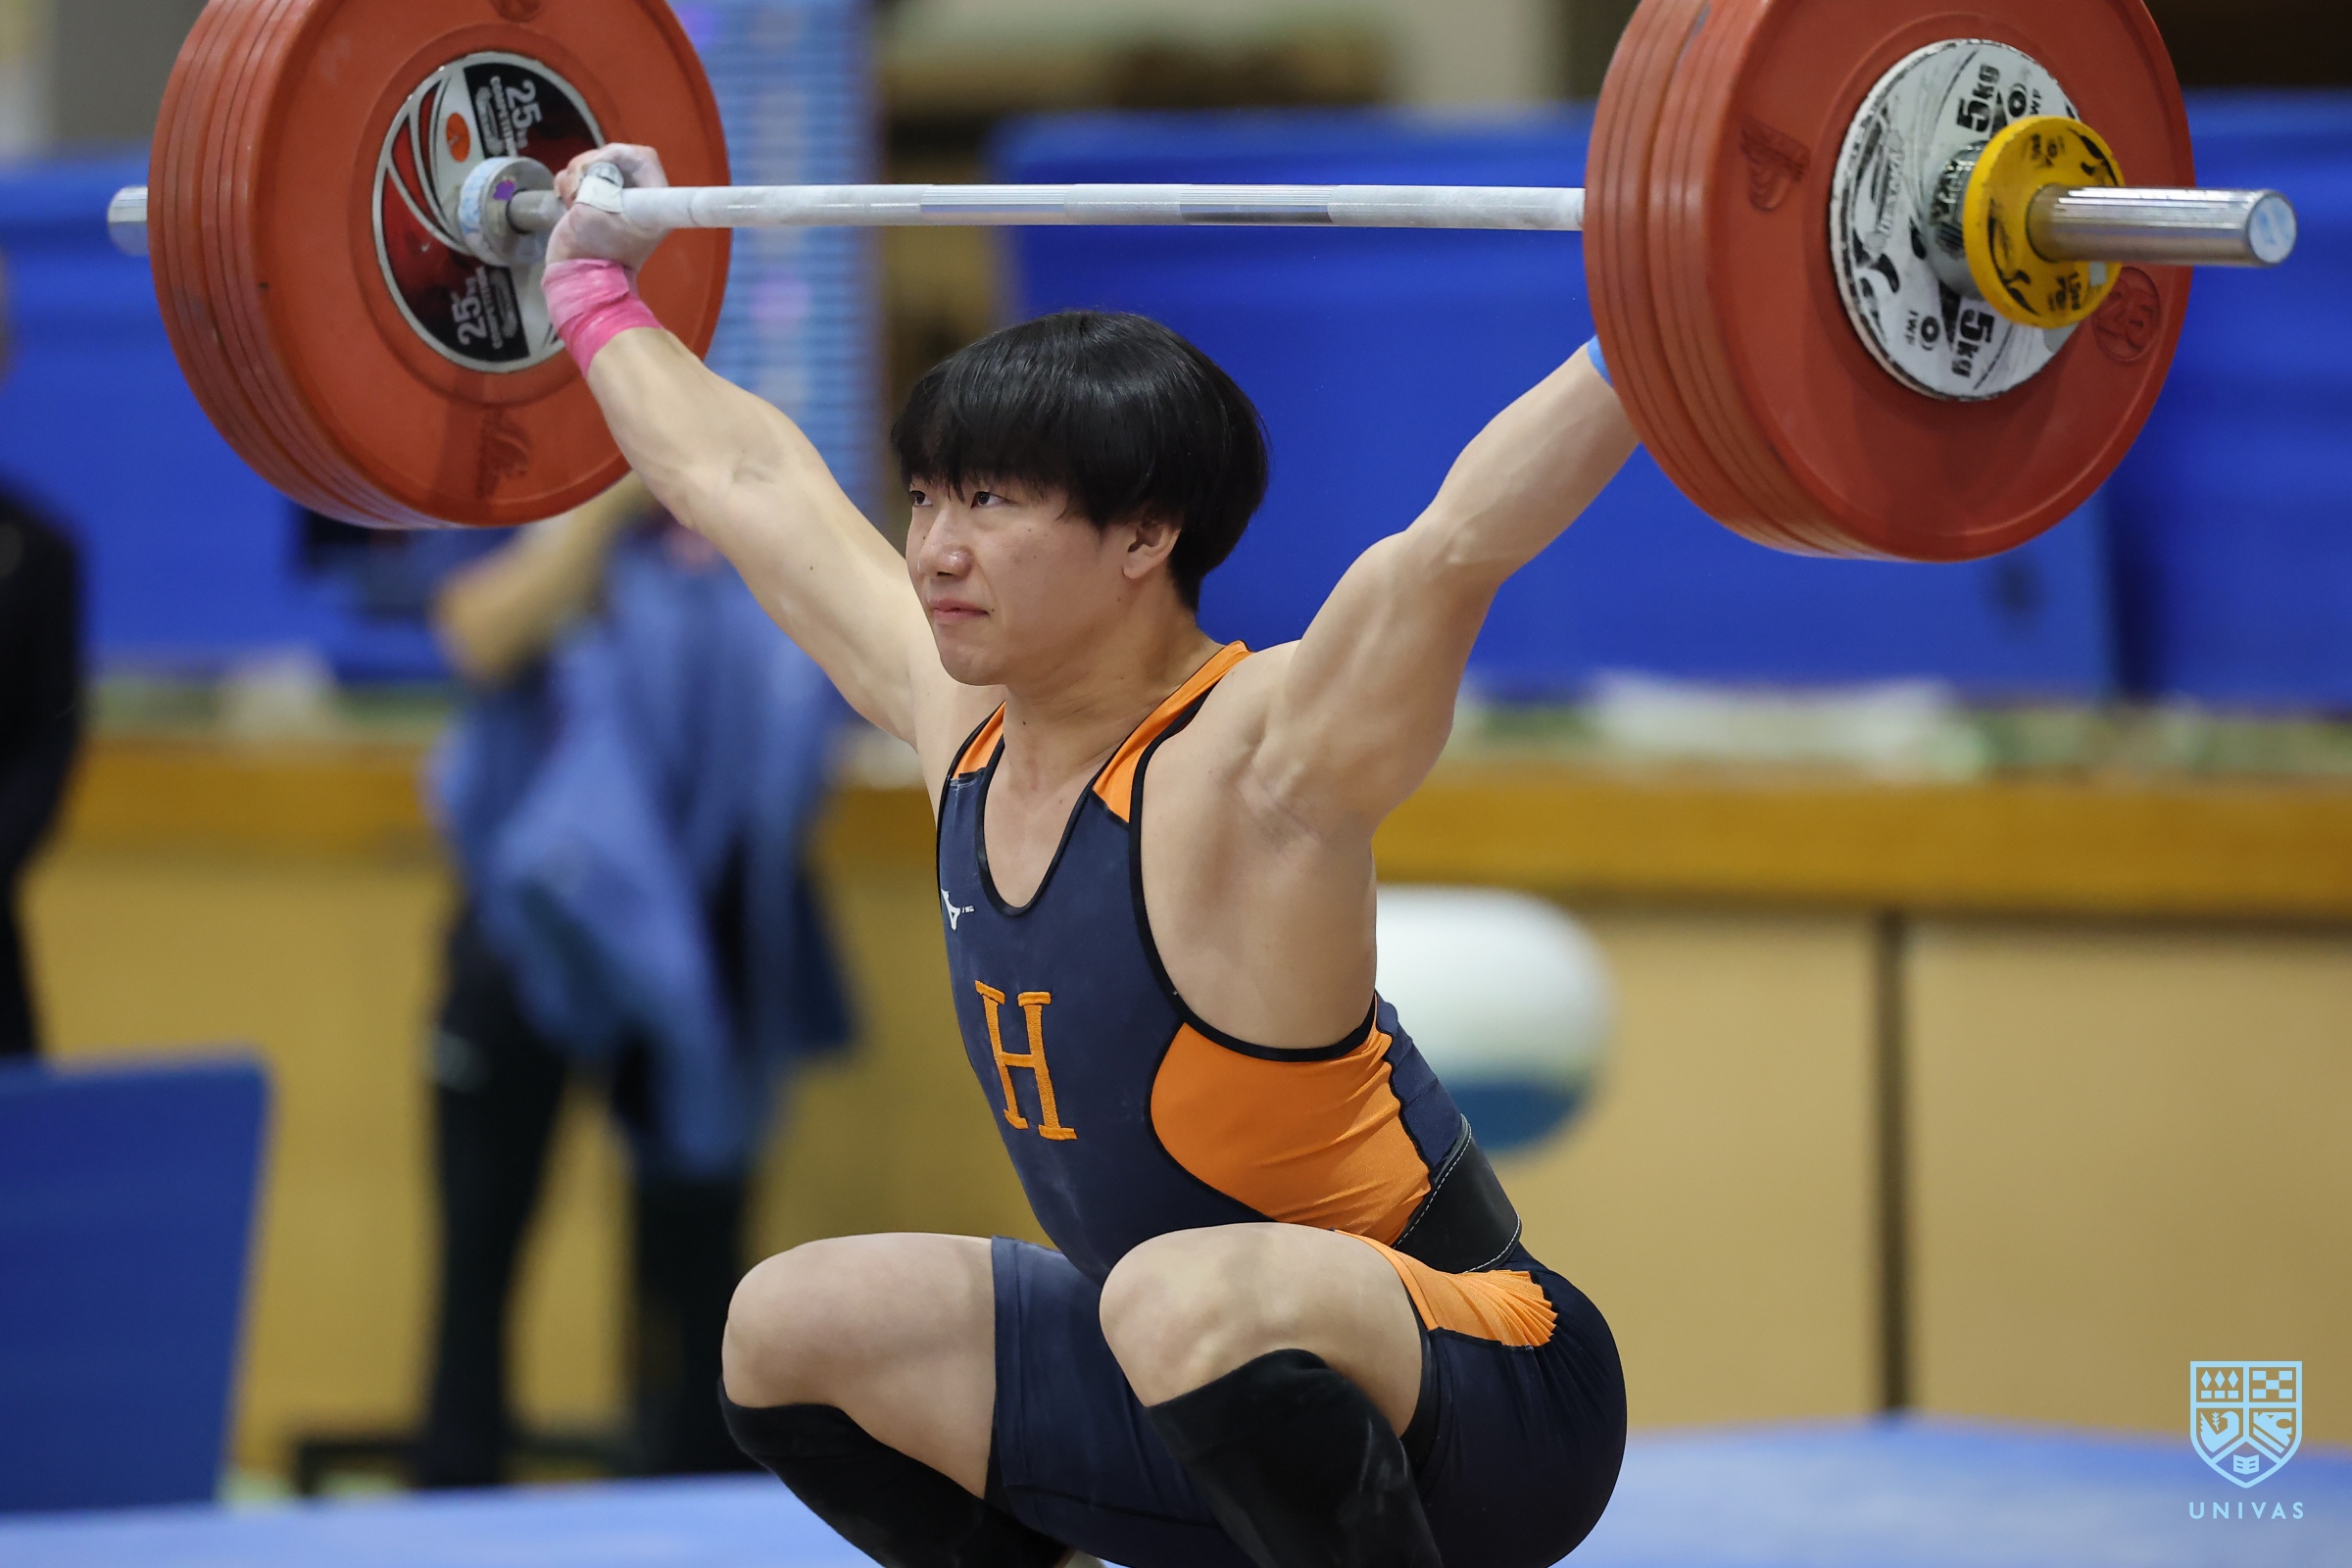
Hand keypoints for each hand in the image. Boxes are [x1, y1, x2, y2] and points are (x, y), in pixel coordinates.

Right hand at [548, 144, 673, 274]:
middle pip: (615, 156)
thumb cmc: (593, 251)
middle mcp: (639, 197)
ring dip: (575, 175)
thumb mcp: (595, 213)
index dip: (619, 155)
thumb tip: (593, 170)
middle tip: (577, 187)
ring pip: (594, 164)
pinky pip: (580, 176)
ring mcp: (616, 197)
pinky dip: (568, 183)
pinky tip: (566, 202)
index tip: (599, 169)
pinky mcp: (596, 199)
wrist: (576, 276)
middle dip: (589, 165)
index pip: (643, 158)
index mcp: (653, 203)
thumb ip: (597, 184)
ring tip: (571, 200)